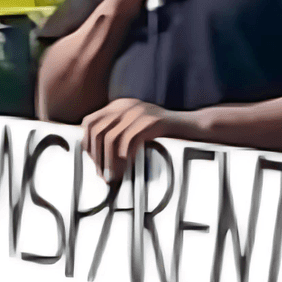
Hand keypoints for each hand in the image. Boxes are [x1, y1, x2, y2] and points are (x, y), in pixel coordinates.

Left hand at [82, 98, 196, 182]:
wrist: (193, 127)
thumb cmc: (165, 134)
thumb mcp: (137, 131)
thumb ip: (118, 137)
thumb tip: (98, 159)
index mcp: (120, 106)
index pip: (90, 122)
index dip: (87, 145)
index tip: (94, 164)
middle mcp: (127, 105)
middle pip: (97, 130)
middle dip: (97, 157)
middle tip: (104, 175)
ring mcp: (140, 111)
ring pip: (110, 137)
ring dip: (109, 161)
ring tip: (115, 176)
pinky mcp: (153, 120)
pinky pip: (130, 139)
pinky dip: (125, 157)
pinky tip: (128, 168)